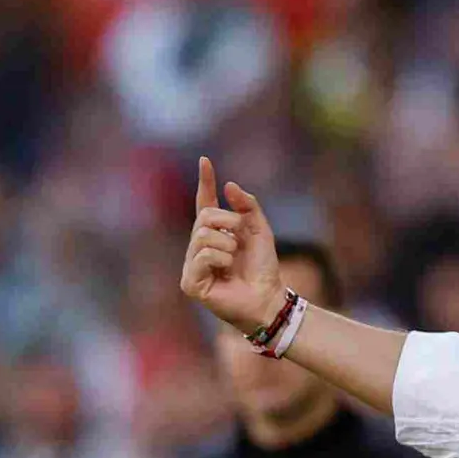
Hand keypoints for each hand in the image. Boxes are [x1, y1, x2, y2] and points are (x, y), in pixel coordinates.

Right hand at [179, 157, 284, 333]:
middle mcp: (199, 247)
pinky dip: (220, 258)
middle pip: (205, 217)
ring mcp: (192, 265)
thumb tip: (228, 186)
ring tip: (234, 259)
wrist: (268, 297)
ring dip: (227, 244)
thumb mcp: (260, 230)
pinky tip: (226, 271)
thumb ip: (247, 206)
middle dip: (229, 223)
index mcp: (214, 234)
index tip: (205, 160)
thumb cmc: (263, 267)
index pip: (204, 203)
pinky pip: (203, 255)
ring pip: (203, 235)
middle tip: (240, 240)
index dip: (204, 182)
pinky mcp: (190, 282)